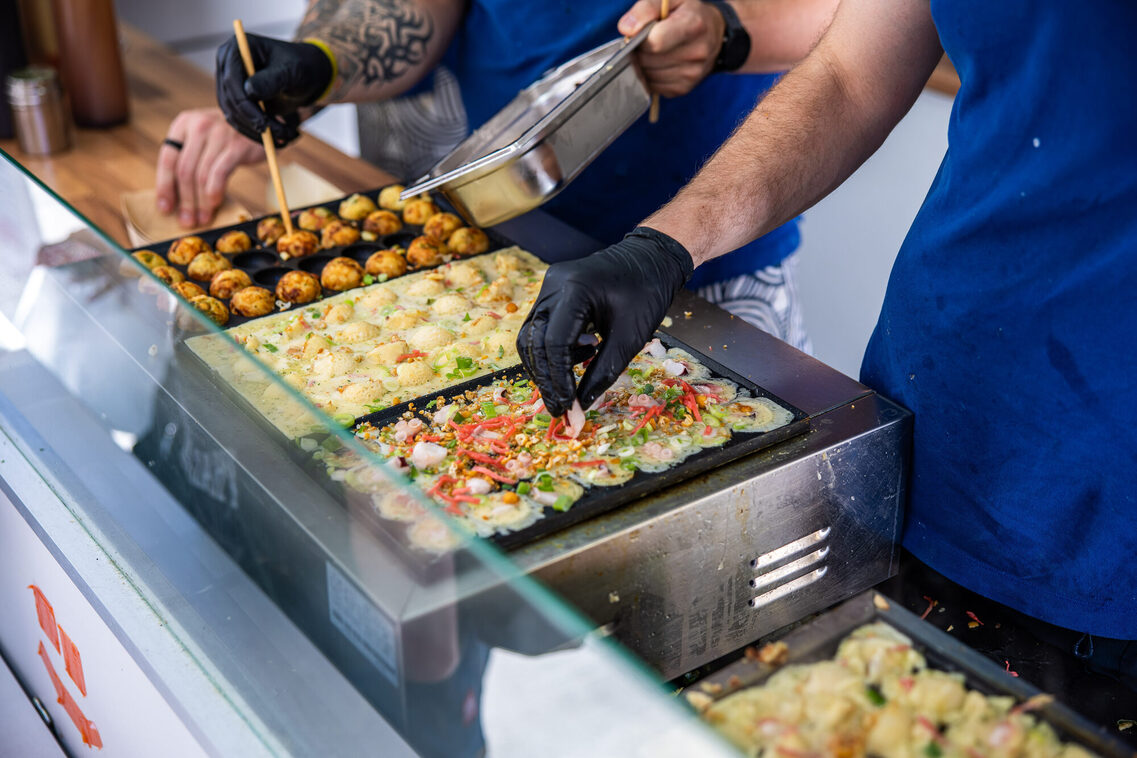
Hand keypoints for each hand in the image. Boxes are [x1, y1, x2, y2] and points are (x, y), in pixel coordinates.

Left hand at [156, 108, 264, 226]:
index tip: (165, 208)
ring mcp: (218, 135)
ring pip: (201, 175)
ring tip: (202, 218)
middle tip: (186, 221)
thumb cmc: (227, 136)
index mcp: (183, 124)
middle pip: (184, 170)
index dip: (164, 186)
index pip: (167, 158)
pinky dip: (214, 191)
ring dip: (200, 202)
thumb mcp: (202, 139)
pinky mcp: (236, 146)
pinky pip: (220, 173)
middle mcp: (198, 126)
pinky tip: (215, 203)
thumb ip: (188, 159)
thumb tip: (176, 197)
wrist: (259, 122)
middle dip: (184, 201)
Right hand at [215, 32, 332, 145]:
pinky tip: (279, 138)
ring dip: (257, 132)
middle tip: (279, 135)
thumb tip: (249, 91)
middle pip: (230, 100)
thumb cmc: (301, 67)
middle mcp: (227, 65)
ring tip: (286, 135)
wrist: (307, 76)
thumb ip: (272, 80)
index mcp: (237, 48)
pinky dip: (257, 134)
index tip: (263, 124)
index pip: (231, 80)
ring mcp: (229, 84)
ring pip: (233, 115)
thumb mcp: (292, 71)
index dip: (245, 104)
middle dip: (254, 122)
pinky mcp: (236, 100)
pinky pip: (240, 122)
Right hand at [517, 228, 693, 416]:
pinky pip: (541, 328)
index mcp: (575, 290)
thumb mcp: (631, 336)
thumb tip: (582, 405)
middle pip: (533, 342)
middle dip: (546, 380)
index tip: (569, 407)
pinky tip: (581, 355)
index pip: (554, 343)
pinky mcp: (551, 294)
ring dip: (546, 367)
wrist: (650, 258)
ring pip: (531, 337)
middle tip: (561, 408)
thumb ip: (604, 371)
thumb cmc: (647, 292)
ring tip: (572, 383)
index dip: (558, 380)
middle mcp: (553, 286)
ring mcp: (548, 288)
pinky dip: (553, 351)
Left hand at [618, 0, 725, 96]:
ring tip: (653, 51)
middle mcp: (697, 52)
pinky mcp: (683, 89)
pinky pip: (653, 86)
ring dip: (643, 64)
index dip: (640, 38)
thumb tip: (626, 29)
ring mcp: (692, 74)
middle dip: (640, 50)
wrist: (714, 33)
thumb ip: (646, 8)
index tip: (640, 31)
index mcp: (693, 25)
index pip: (655, 42)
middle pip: (648, 60)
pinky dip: (649, 75)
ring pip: (647, 75)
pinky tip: (658, 63)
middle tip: (646, 40)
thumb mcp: (669, 0)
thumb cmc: (687, 13)